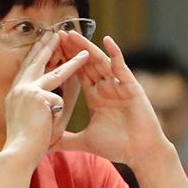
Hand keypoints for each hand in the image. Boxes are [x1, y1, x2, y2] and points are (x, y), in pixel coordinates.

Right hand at [2, 32, 88, 169]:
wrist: (18, 154)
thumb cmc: (26, 143)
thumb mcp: (34, 120)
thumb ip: (45, 105)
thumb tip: (62, 94)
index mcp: (15, 93)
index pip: (28, 69)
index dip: (37, 57)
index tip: (43, 46)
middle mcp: (18, 88)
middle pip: (36, 62)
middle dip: (47, 47)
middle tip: (56, 33)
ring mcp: (27, 90)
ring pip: (54, 74)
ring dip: (72, 63)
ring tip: (86, 53)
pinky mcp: (38, 96)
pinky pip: (60, 100)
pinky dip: (59, 115)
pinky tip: (50, 127)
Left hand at [52, 32, 170, 168]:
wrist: (140, 153)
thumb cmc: (117, 146)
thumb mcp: (85, 141)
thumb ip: (66, 140)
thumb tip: (46, 145)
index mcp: (96, 97)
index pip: (78, 74)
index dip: (65, 61)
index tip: (50, 50)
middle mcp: (107, 88)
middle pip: (86, 63)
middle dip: (72, 49)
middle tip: (57, 33)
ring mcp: (119, 86)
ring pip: (100, 62)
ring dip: (87, 47)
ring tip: (72, 34)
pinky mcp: (131, 87)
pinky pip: (121, 67)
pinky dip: (115, 53)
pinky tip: (107, 40)